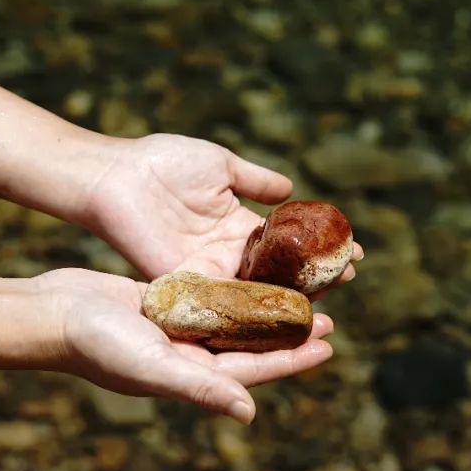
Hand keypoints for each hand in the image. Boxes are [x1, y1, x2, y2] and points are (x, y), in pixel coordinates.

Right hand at [38, 268, 334, 423]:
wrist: (51, 312)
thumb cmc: (97, 343)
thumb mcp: (152, 365)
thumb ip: (200, 387)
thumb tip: (249, 411)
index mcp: (190, 374)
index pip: (255, 369)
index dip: (293, 358)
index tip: (329, 344)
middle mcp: (188, 354)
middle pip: (251, 343)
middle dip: (288, 330)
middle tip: (327, 313)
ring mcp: (176, 329)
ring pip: (233, 318)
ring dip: (265, 307)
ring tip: (299, 290)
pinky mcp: (164, 303)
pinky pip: (210, 297)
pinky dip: (234, 287)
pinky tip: (253, 272)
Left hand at [81, 134, 361, 291]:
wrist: (117, 177)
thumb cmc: (163, 163)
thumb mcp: (221, 165)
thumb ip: (255, 180)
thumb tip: (289, 188)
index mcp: (237, 226)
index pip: (287, 244)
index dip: (319, 247)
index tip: (353, 247)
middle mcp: (228, 255)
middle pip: (281, 273)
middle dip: (318, 274)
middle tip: (352, 273)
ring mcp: (211, 272)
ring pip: (260, 291)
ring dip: (296, 294)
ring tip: (335, 291)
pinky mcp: (191, 284)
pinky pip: (228, 300)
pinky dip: (259, 306)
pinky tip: (291, 308)